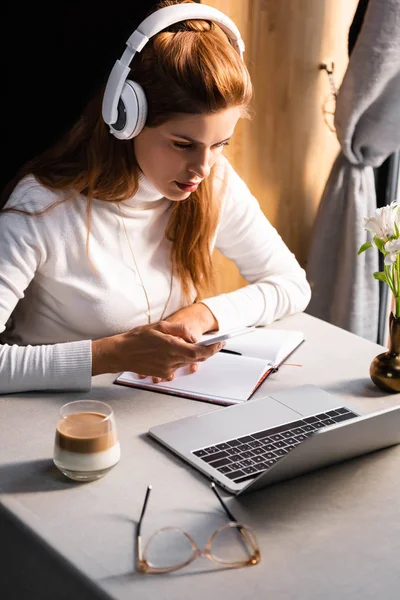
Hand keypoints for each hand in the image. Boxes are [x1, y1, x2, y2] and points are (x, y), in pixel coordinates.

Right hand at [92, 320, 222, 379]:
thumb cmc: (137, 338)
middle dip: (205, 350)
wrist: (120, 353)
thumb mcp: (160, 326)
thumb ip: (180, 330)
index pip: (199, 352)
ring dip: (189, 354)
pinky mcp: (161, 374)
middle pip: (195, 358)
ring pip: (186, 362)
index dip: (213, 349)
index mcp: (172, 347)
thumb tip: (193, 337)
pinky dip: (178, 358)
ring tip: (181, 343)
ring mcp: (167, 369)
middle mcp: (171, 360)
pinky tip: (169, 351)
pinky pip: (176, 366)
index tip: (220, 344)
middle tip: (212, 343)